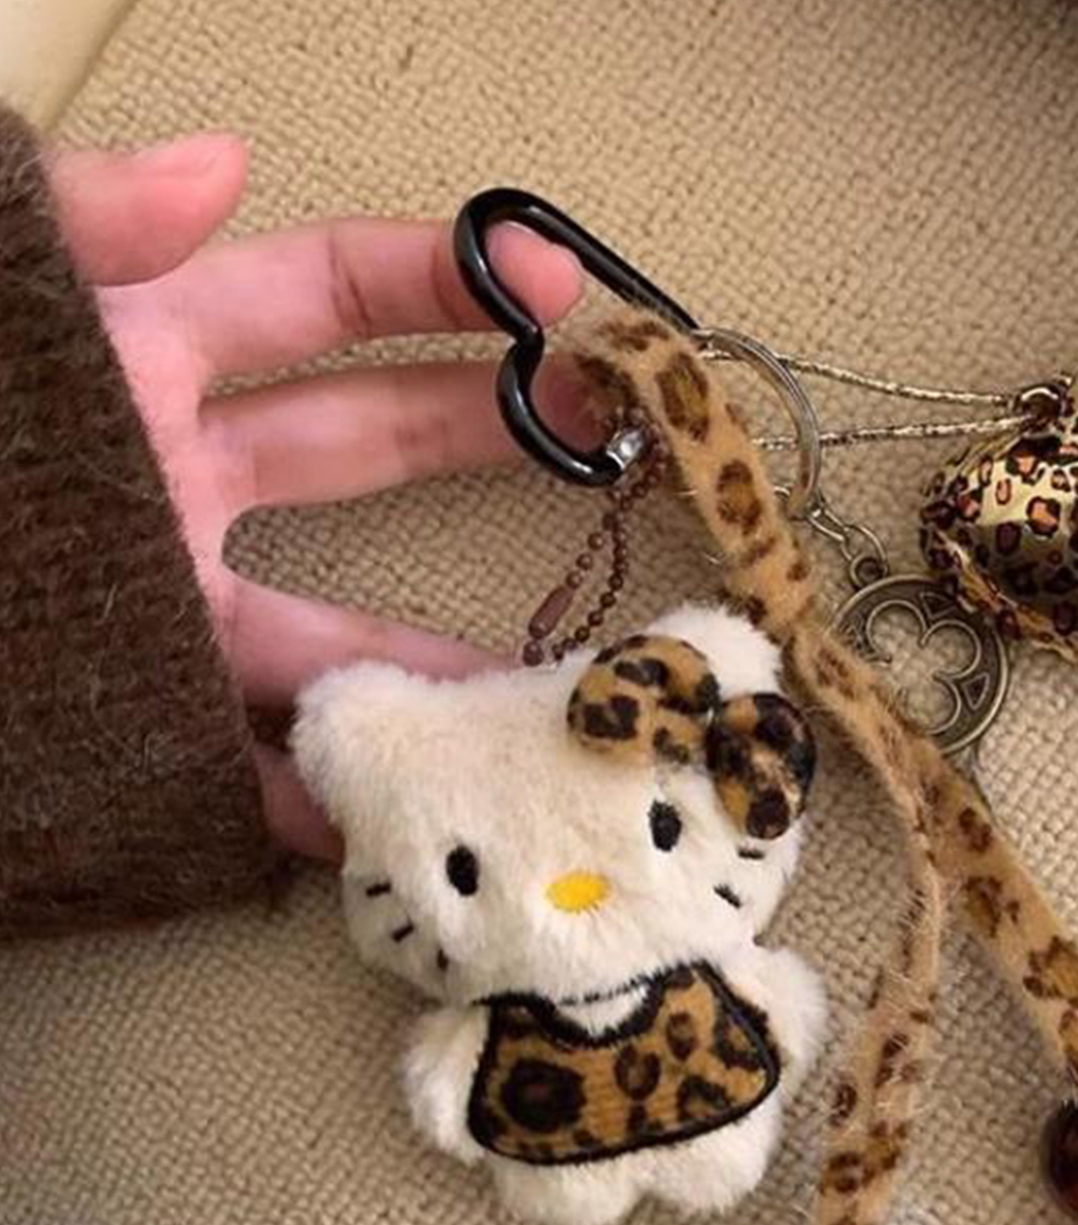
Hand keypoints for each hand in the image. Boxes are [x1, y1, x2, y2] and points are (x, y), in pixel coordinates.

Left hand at [50, 133, 584, 859]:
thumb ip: (75, 224)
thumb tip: (226, 158)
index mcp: (134, 357)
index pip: (324, 299)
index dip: (450, 285)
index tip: (563, 295)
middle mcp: (173, 482)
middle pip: (370, 452)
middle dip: (500, 441)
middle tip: (620, 444)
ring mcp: (161, 610)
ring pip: (335, 640)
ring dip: (436, 668)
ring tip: (541, 690)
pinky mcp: (128, 718)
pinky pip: (244, 767)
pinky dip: (321, 805)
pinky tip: (395, 831)